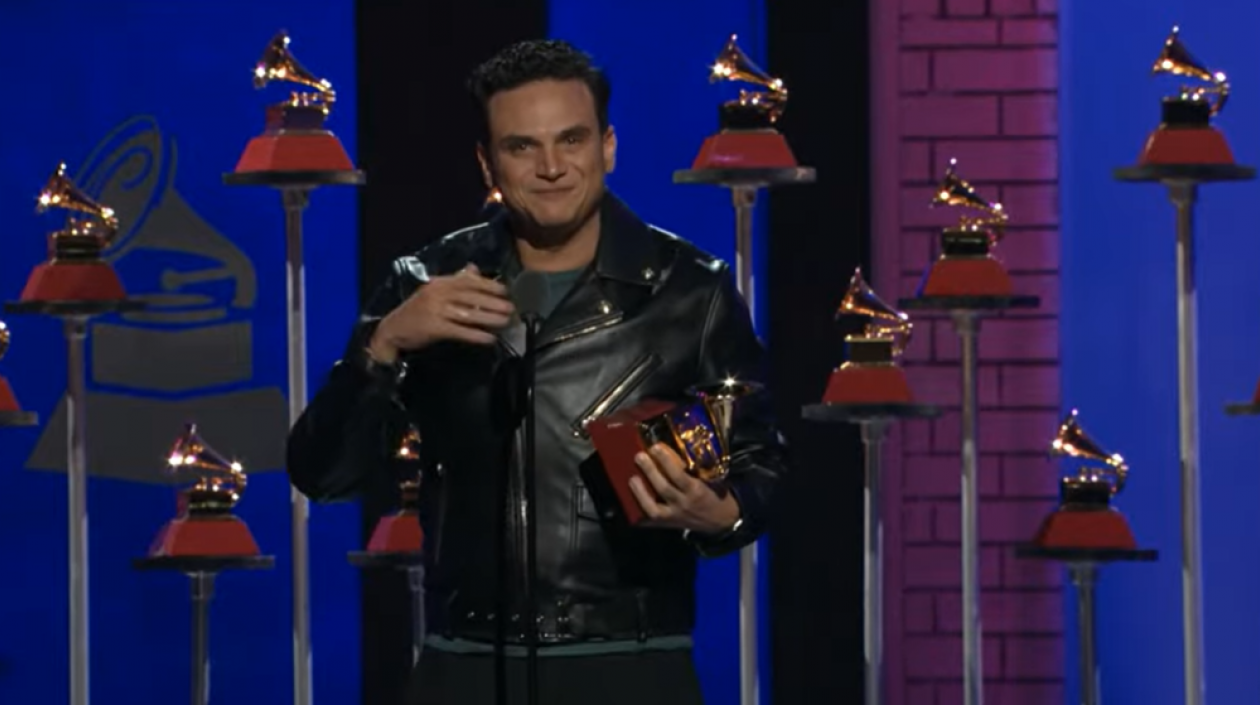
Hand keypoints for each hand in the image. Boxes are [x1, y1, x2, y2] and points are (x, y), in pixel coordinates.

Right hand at [369, 264, 513, 361]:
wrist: (392, 329)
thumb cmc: (417, 311)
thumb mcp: (434, 292)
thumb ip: (455, 280)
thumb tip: (474, 269)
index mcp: (440, 283)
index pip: (468, 281)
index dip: (488, 285)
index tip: (505, 291)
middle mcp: (438, 293)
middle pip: (471, 297)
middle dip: (493, 302)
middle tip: (511, 308)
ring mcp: (435, 310)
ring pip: (468, 314)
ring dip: (489, 318)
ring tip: (505, 322)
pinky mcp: (434, 327)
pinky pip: (460, 331)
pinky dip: (476, 335)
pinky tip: (489, 339)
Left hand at [629, 443, 740, 533]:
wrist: (722, 521)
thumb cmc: (716, 494)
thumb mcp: (712, 479)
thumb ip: (697, 468)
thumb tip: (675, 449)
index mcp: (696, 490)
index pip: (679, 475)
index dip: (665, 461)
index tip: (655, 447)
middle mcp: (684, 504)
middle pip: (663, 489)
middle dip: (650, 471)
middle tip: (639, 456)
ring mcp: (674, 516)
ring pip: (654, 508)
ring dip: (640, 493)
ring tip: (632, 479)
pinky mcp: (669, 524)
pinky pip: (651, 521)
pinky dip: (640, 515)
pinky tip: (630, 503)